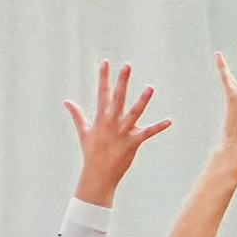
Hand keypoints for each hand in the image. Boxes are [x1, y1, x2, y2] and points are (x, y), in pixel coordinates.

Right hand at [67, 60, 172, 204]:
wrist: (98, 174)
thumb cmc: (91, 152)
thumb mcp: (84, 131)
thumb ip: (77, 115)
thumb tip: (66, 101)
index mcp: (101, 118)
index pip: (102, 93)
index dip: (104, 77)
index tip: (105, 62)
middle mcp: (112, 122)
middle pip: (118, 97)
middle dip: (122, 81)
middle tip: (127, 65)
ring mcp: (123, 132)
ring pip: (134, 113)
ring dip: (143, 100)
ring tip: (151, 88)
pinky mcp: (133, 142)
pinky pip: (148, 133)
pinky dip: (158, 127)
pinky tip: (169, 121)